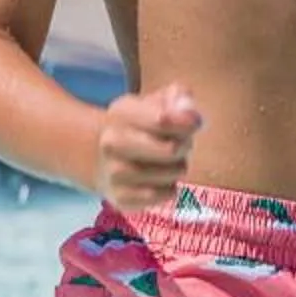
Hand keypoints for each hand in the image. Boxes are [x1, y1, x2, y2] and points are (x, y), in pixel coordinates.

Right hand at [95, 82, 202, 209]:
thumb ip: (179, 98)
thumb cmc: (140, 127)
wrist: (102, 158)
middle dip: (185, 146)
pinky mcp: (122, 199)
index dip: (187, 123)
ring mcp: (114, 173)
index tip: (193, 124)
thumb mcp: (156, 102)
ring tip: (166, 161)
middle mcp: (112, 142)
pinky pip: (166, 194)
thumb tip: (190, 115)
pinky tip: (158, 180)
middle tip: (180, 144)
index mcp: (121, 113)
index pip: (164, 119)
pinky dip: (170, 187)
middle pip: (171, 149)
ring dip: (178, 167)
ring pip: (173, 173)